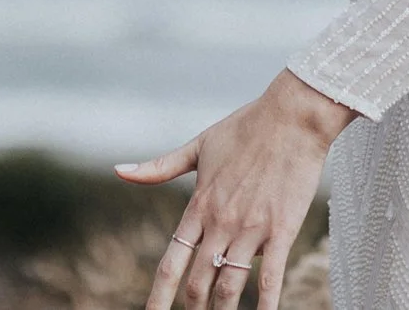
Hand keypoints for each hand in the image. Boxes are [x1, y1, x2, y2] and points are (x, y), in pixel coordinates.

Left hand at [119, 70, 355, 309]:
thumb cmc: (245, 128)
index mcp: (198, 206)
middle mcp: (220, 223)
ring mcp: (251, 230)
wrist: (291, 117)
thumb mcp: (197, 146)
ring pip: (230, 287)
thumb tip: (118, 171)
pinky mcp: (282, 230)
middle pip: (198, 283)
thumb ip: (159, 167)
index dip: (159, 295)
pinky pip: (271, 278)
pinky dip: (265, 305)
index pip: (171, 262)